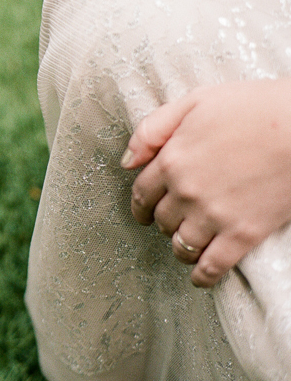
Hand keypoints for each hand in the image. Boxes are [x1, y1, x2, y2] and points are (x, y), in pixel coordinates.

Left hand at [122, 80, 290, 286]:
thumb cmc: (253, 107)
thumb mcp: (193, 103)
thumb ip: (152, 129)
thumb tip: (126, 161)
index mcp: (170, 160)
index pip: (141, 192)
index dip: (142, 203)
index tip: (145, 209)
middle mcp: (186, 192)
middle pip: (161, 219)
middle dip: (163, 222)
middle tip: (171, 222)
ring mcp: (214, 216)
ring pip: (181, 245)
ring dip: (179, 248)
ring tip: (185, 247)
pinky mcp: (244, 234)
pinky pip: (213, 265)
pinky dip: (202, 275)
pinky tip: (200, 277)